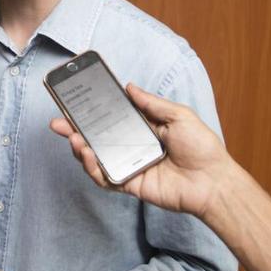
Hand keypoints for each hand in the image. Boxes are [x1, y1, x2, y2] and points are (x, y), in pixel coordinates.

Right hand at [49, 84, 231, 219]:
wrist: (213, 180)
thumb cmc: (202, 147)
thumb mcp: (179, 115)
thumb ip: (152, 103)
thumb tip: (129, 86)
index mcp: (144, 128)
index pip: (112, 118)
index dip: (93, 111)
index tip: (75, 101)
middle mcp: (132, 146)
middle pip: (97, 138)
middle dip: (74, 130)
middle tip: (57, 122)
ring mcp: (129, 166)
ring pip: (96, 158)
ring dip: (80, 149)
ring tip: (73, 138)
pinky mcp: (129, 184)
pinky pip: (105, 178)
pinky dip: (92, 168)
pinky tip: (88, 156)